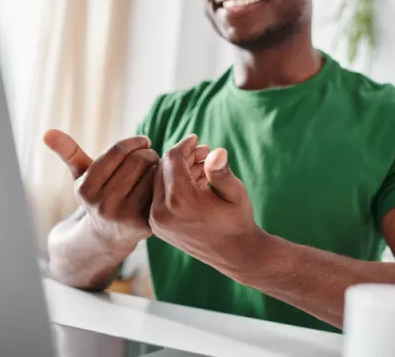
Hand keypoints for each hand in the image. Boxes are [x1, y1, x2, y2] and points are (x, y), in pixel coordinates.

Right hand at [44, 130, 208, 247]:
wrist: (106, 236)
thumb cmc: (97, 196)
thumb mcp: (81, 176)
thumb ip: (68, 152)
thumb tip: (47, 132)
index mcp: (85, 189)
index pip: (117, 151)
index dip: (134, 142)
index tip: (144, 142)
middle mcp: (102, 205)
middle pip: (137, 161)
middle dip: (148, 153)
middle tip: (152, 155)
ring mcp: (123, 216)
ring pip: (151, 174)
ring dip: (159, 166)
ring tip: (156, 167)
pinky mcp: (144, 224)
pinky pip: (160, 190)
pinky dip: (165, 181)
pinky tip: (162, 181)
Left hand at [149, 135, 262, 277]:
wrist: (236, 255)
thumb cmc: (238, 221)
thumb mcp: (235, 194)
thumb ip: (221, 172)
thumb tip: (217, 151)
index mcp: (181, 202)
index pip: (173, 160)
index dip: (184, 145)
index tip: (196, 139)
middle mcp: (162, 212)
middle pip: (162, 169)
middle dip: (181, 157)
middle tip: (202, 152)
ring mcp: (157, 221)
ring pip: (157, 181)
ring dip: (176, 170)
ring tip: (201, 167)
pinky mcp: (157, 227)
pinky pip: (158, 196)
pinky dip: (172, 185)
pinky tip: (194, 182)